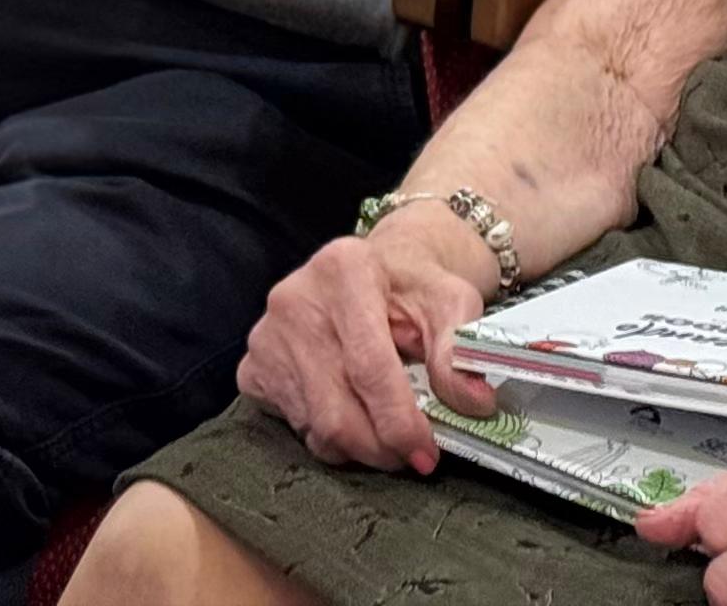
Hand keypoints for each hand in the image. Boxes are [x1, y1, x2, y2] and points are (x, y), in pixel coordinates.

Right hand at [232, 210, 503, 468]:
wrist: (377, 273)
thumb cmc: (414, 289)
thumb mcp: (450, 302)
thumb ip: (460, 349)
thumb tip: (473, 401)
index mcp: (344, 269)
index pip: (369, 366)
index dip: (400, 421)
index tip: (427, 454)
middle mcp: (294, 299)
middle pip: (336, 409)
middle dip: (381, 447)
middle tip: (412, 457)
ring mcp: (266, 335)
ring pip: (315, 426)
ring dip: (358, 446)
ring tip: (386, 430)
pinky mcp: (253, 367)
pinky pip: (293, 427)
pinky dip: (329, 436)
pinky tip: (352, 412)